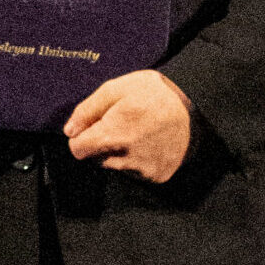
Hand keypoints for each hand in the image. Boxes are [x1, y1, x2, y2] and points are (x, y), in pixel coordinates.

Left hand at [64, 70, 193, 182]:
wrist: (195, 108)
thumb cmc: (153, 93)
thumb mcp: (116, 88)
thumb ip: (88, 110)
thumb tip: (69, 131)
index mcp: (114, 133)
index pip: (78, 150)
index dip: (80, 137)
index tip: (90, 128)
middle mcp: (127, 156)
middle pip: (96, 159)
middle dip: (100, 145)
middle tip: (118, 125)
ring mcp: (144, 170)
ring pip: (115, 167)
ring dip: (118, 154)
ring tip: (135, 132)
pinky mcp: (158, 177)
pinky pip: (135, 173)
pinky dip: (136, 161)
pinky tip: (147, 143)